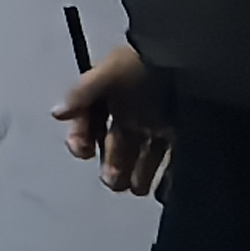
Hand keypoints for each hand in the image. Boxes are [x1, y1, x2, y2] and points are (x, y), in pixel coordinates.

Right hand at [54, 44, 175, 197]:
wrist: (193, 60)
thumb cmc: (146, 65)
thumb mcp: (110, 72)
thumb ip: (82, 93)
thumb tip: (57, 114)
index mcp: (112, 98)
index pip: (88, 123)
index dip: (80, 138)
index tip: (83, 151)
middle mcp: (133, 114)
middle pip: (115, 147)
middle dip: (110, 167)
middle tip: (113, 180)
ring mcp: (158, 128)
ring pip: (142, 159)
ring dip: (136, 177)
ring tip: (136, 187)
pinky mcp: (184, 139)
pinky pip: (172, 164)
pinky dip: (167, 181)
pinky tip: (162, 189)